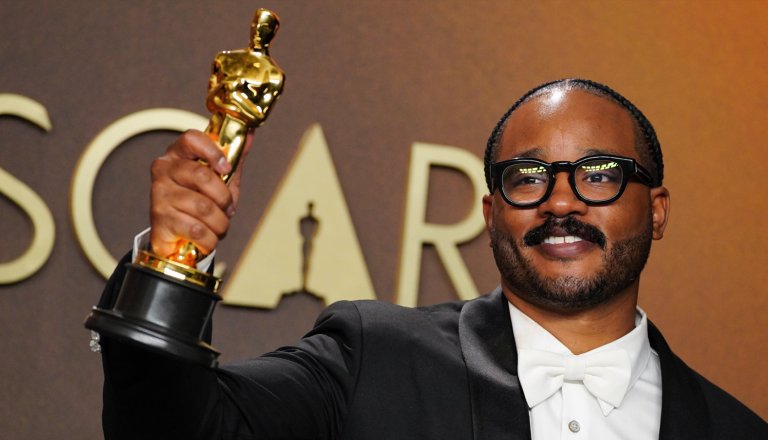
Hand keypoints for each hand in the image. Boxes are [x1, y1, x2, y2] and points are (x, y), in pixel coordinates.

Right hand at [149, 129, 251, 257]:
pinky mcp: (159, 220)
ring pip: (203, 207)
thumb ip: (233, 158)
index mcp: (178, 154)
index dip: (213, 151)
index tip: (226, 168)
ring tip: (218, 225)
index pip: (192, 139)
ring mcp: (159, 194)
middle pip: (202, 175)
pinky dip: (210, 238)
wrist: (176, 236)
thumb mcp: (220, 179)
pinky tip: (207, 238)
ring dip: (220, 222)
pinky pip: (197, 229)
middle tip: (227, 208)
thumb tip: (250, 134)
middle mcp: (164, 170)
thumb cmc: (200, 202)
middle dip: (224, 197)